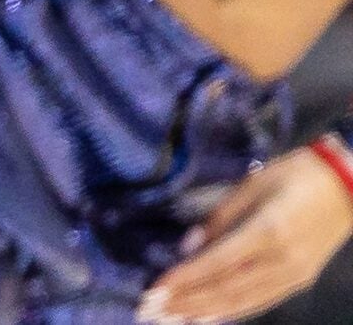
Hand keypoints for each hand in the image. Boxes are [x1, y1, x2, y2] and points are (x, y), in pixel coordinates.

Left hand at [139, 145, 352, 323]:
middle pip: (227, 290)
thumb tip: (188, 247)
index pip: (216, 264)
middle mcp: (281, 262)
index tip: (154, 289)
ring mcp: (293, 276)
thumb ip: (218, 219)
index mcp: (266, 233)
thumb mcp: (250, 185)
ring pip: (243, 302)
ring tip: (173, 319)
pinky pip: (260, 302)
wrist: (346, 188)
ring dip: (205, 312)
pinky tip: (209, 317)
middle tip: (152, 311)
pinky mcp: (300, 281)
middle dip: (187, 302)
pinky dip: (232, 311)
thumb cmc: (293, 176)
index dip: (184, 279)